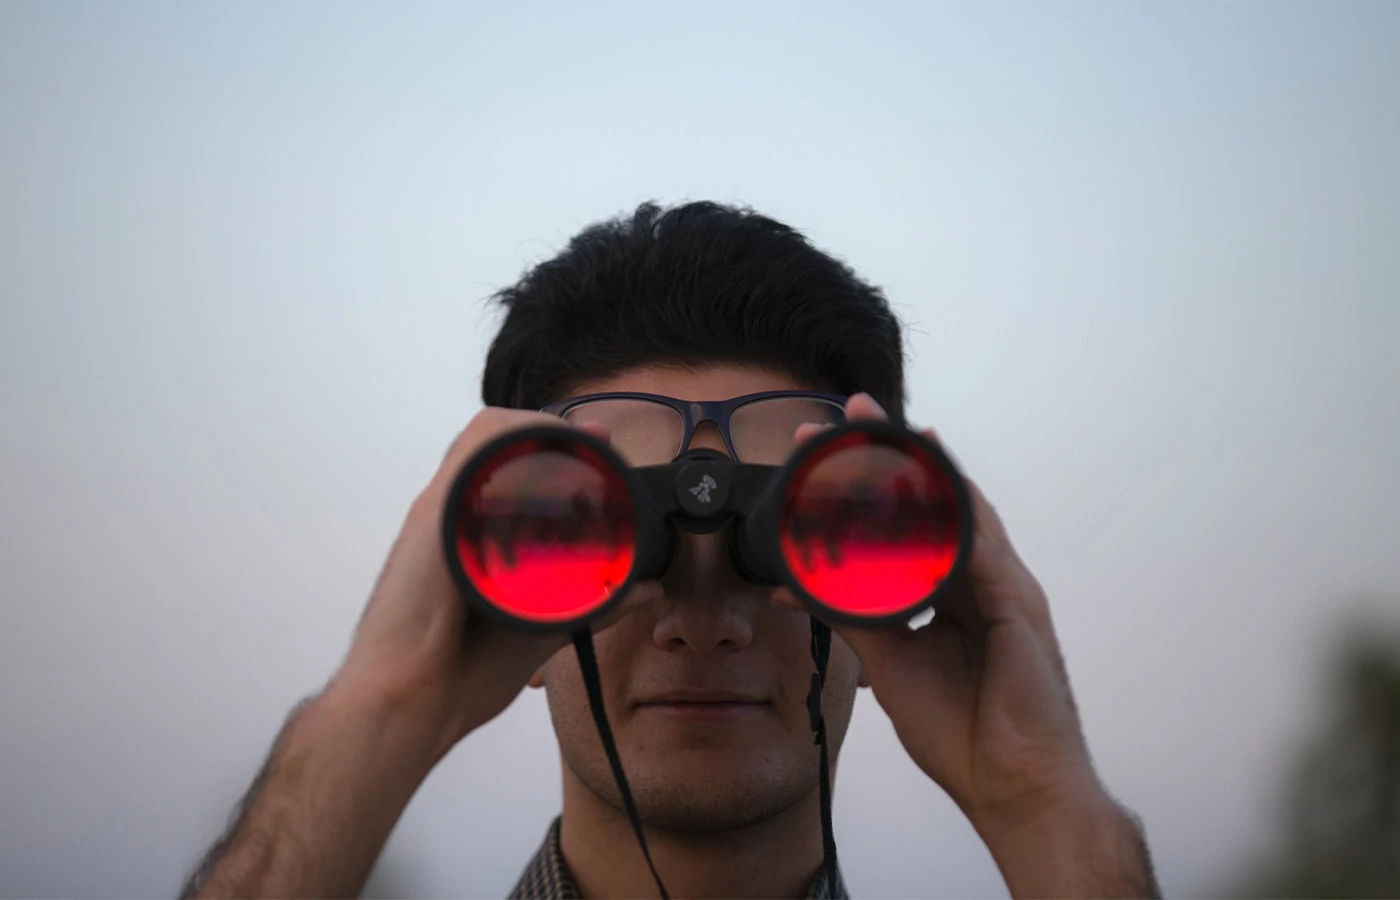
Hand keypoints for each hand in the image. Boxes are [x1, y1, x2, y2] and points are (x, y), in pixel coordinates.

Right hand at [329, 408, 659, 766]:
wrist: (405, 707)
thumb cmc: (455, 678)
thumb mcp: (542, 630)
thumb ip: (594, 605)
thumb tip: (647, 591)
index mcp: (466, 539)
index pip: (506, 469)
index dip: (553, 449)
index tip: (600, 453)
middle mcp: (450, 518)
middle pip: (495, 442)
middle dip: (550, 431)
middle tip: (597, 444)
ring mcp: (438, 515)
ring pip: (484, 437)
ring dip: (536, 428)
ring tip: (581, 440)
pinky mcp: (432, 519)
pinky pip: (470, 455)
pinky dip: (511, 438)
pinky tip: (547, 444)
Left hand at [776, 394, 1157, 896]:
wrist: (1011, 787)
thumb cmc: (963, 733)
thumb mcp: (890, 662)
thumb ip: (853, 616)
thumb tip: (798, 587)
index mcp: (949, 592)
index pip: (907, 522)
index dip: (870, 483)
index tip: (825, 450)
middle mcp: (979, 579)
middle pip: (935, 501)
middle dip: (895, 454)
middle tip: (853, 411)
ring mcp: (1005, 587)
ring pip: (963, 509)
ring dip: (926, 467)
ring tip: (892, 428)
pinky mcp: (1021, 605)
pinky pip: (984, 548)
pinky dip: (958, 514)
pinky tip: (933, 482)